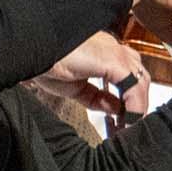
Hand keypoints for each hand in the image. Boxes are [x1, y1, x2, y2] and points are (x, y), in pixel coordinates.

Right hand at [34, 31, 148, 119]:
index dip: (129, 94)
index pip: (127, 72)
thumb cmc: (44, 62)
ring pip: (140, 80)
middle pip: (138, 75)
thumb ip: (97, 98)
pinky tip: (130, 117)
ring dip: (138, 104)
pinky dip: (135, 104)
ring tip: (131, 122)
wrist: (31, 48)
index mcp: (102, 50)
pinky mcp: (115, 60)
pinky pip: (133, 85)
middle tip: (131, 119)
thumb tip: (117, 110)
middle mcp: (112, 48)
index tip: (124, 113)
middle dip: (137, 99)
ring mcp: (115, 52)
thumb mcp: (74, 87)